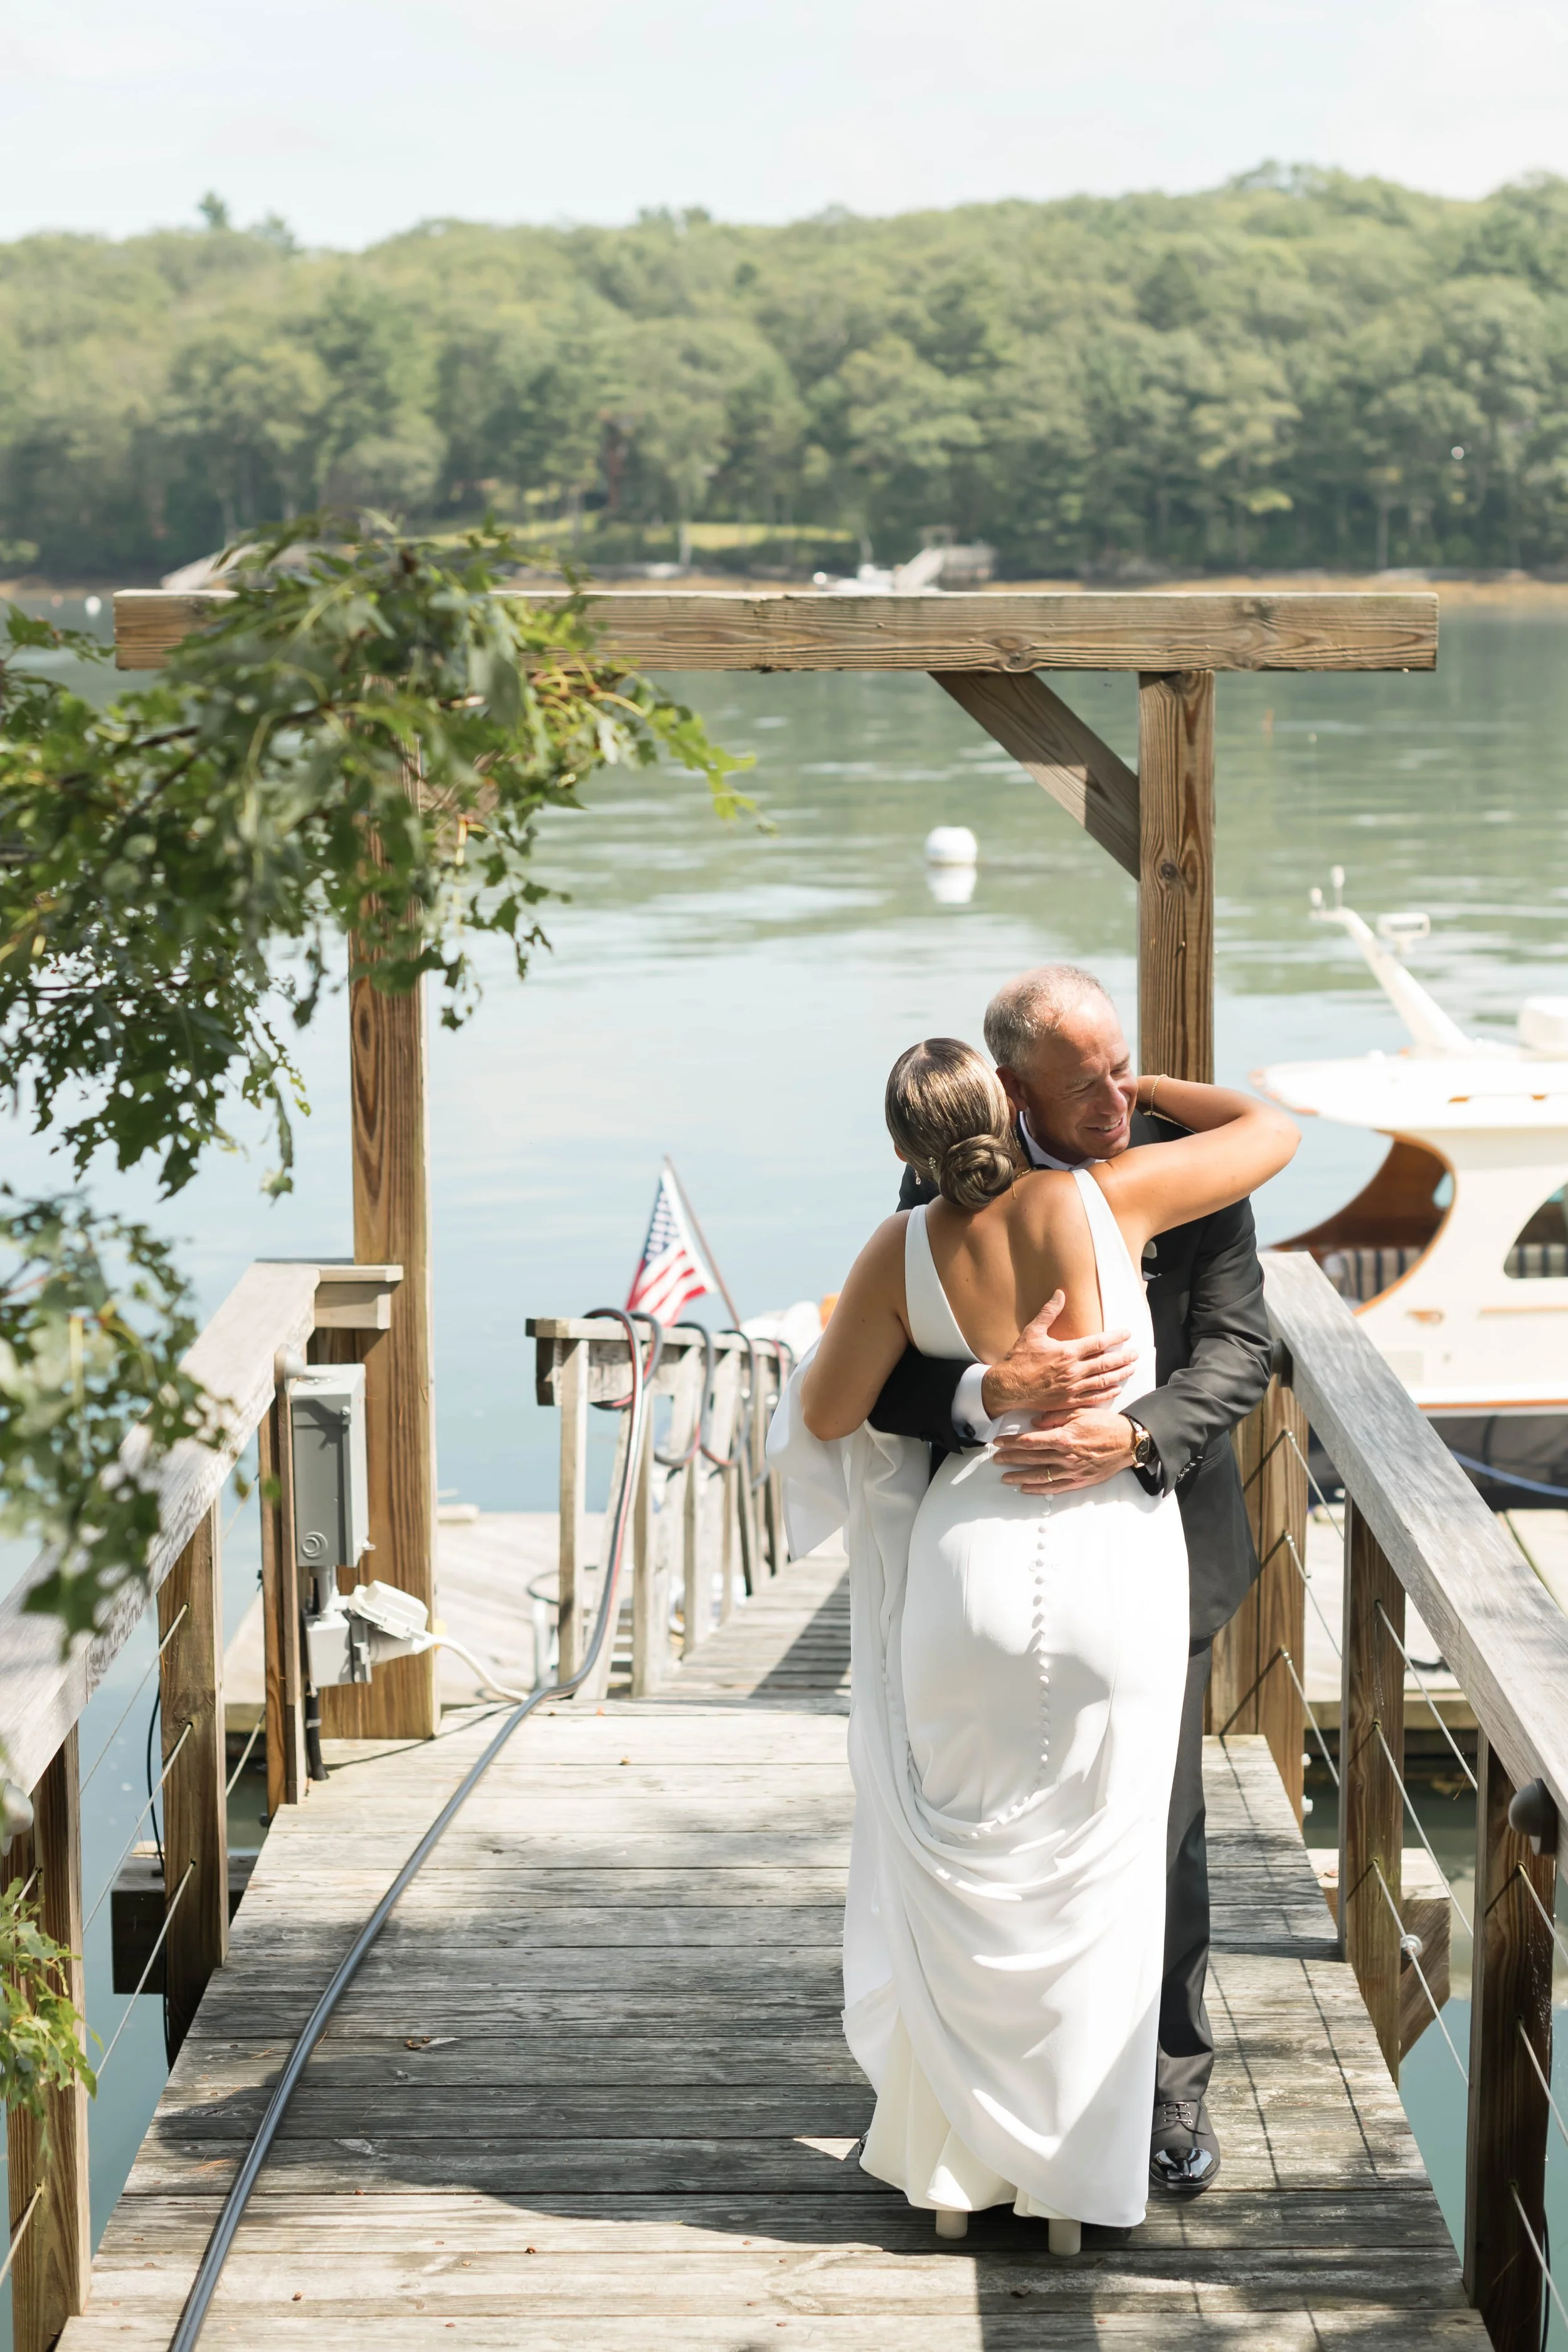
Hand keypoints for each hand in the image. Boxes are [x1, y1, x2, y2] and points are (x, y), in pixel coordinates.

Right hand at [979, 1293, 1136, 1420]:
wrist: (1008, 1387)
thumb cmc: (1019, 1359)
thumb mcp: (1032, 1332)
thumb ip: (1049, 1312)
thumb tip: (1059, 1293)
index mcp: (1067, 1352)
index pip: (1099, 1343)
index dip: (1115, 1337)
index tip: (1127, 1333)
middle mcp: (1073, 1370)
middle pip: (1106, 1363)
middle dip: (1124, 1357)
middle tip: (1136, 1353)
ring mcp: (1072, 1388)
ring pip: (1103, 1381)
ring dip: (1120, 1375)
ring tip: (1132, 1369)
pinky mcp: (1068, 1401)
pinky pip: (1093, 1398)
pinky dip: (1107, 1393)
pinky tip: (1116, 1389)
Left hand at [992, 1409, 1137, 1493]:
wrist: (1128, 1442)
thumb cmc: (1104, 1424)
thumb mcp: (1079, 1411)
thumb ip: (1054, 1416)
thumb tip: (1034, 1422)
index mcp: (1063, 1437)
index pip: (1030, 1441)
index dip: (1011, 1442)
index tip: (998, 1442)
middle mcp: (1065, 1456)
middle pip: (1031, 1459)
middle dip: (1010, 1459)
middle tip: (996, 1459)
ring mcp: (1072, 1471)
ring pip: (1039, 1476)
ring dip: (1020, 1477)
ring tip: (1005, 1477)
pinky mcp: (1079, 1481)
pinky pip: (1055, 1487)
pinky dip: (1039, 1489)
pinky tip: (1026, 1489)